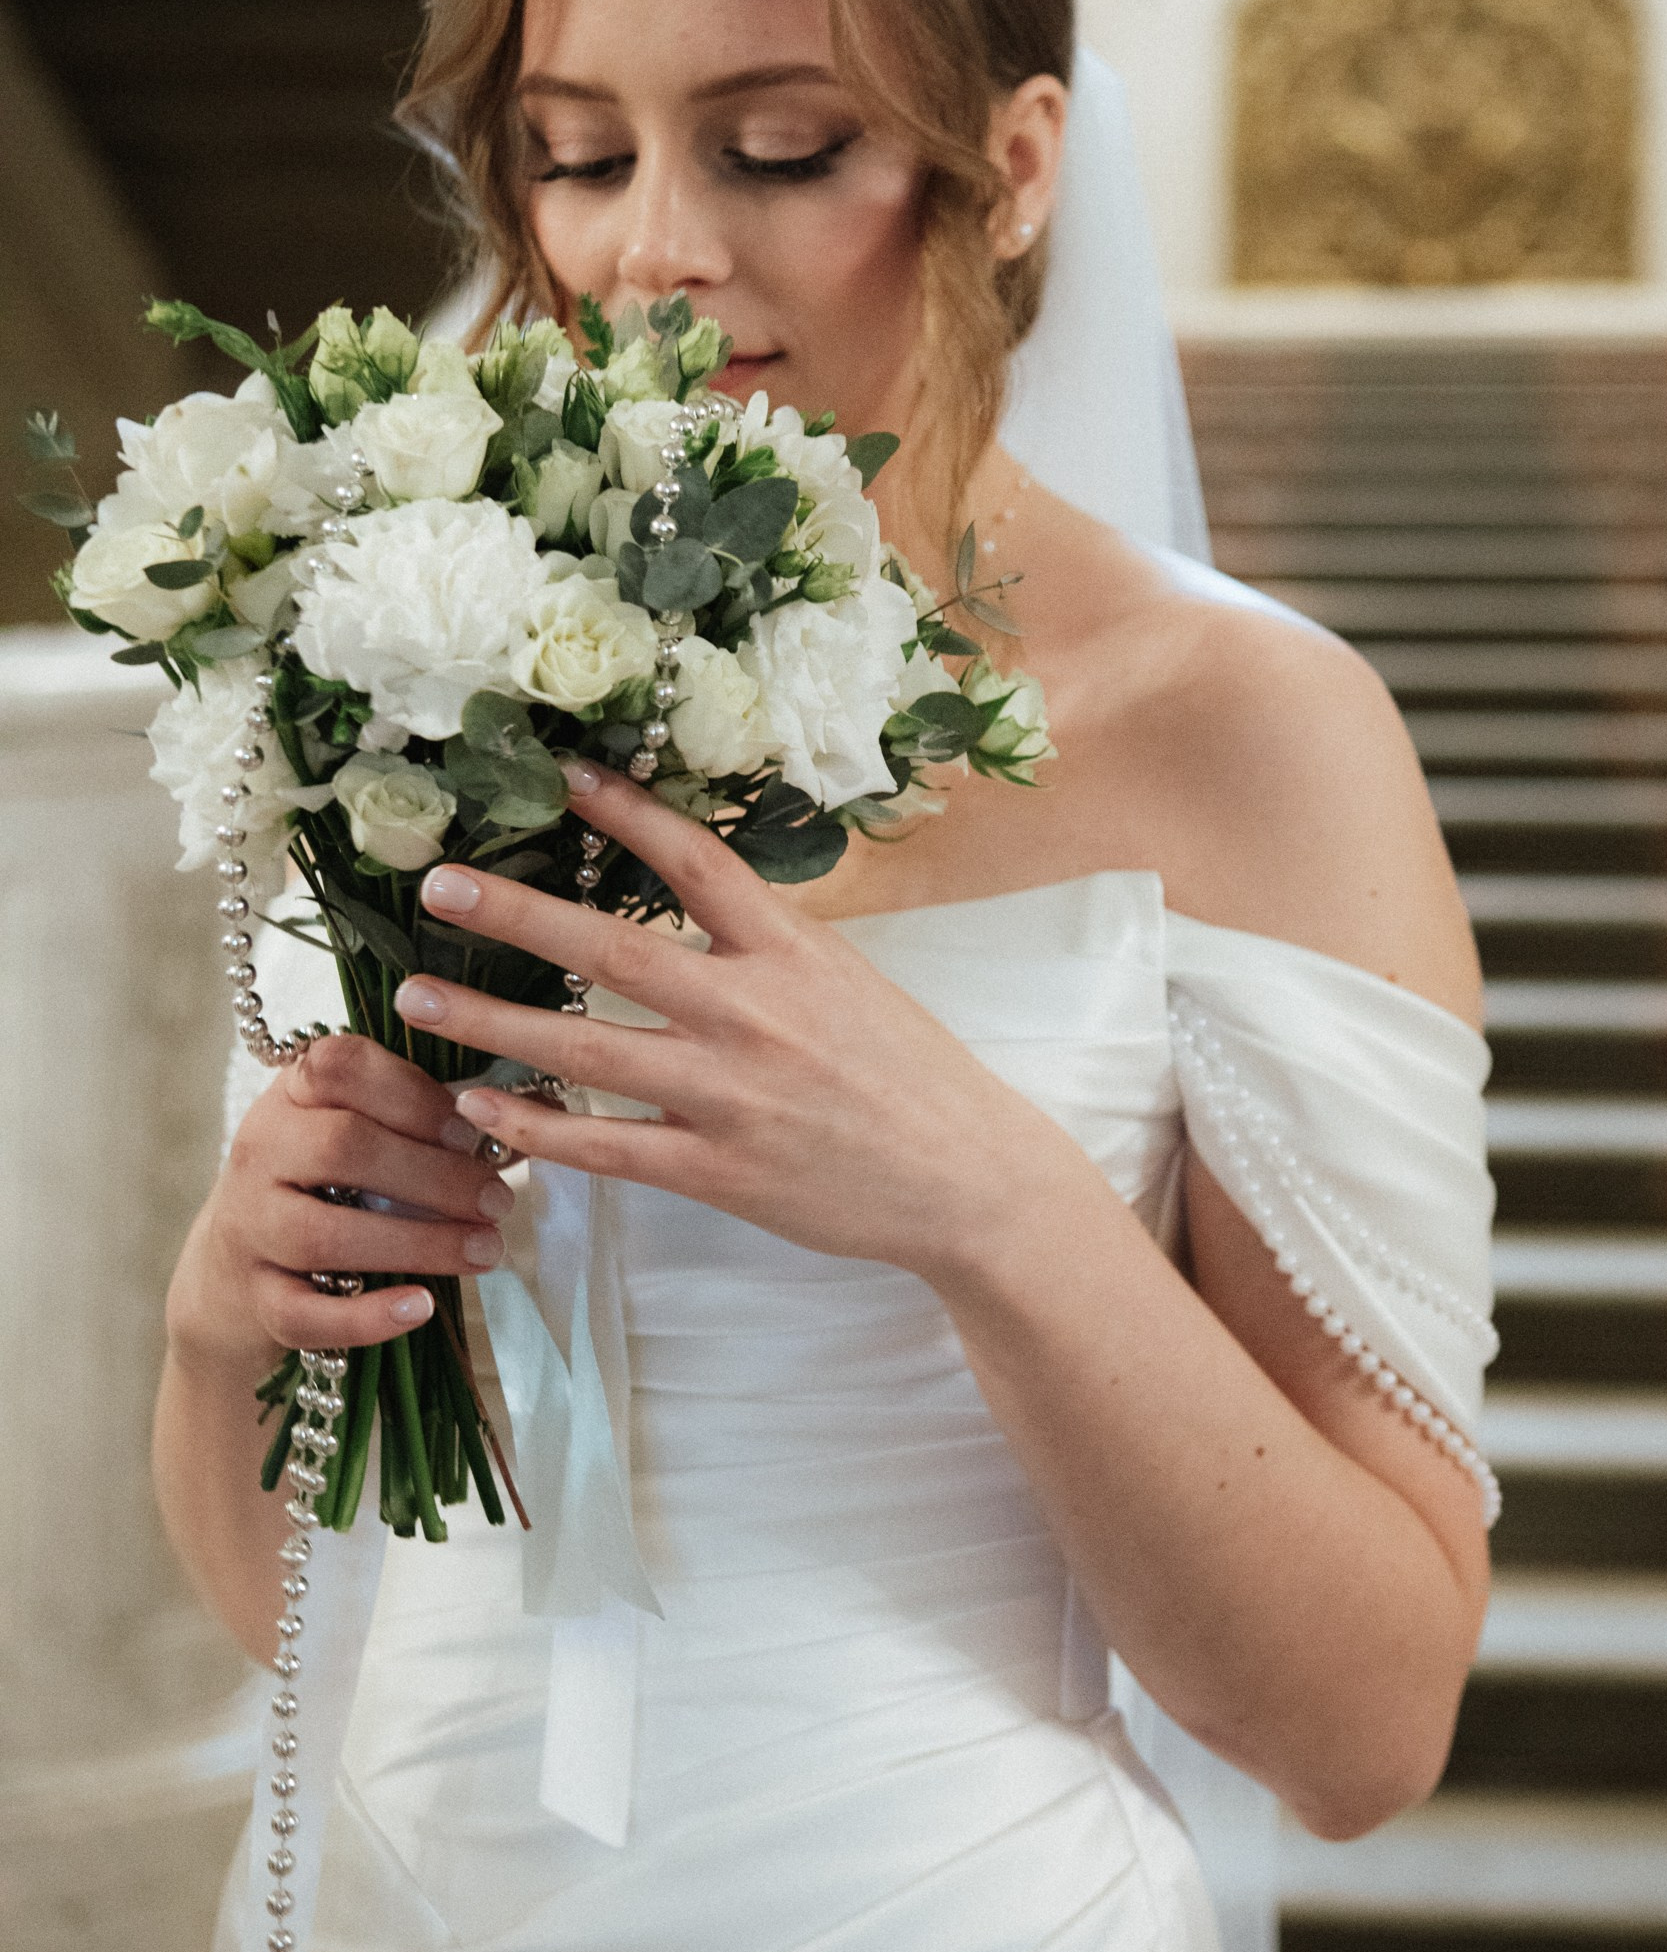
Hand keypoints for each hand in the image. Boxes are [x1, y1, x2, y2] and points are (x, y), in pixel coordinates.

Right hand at [166, 1035, 518, 1373]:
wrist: (233, 1273)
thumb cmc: (328, 1187)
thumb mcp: (370, 1135)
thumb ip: (445, 1121)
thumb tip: (546, 1108)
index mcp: (294, 1093)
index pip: (342, 1067)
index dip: (413, 1094)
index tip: (472, 1130)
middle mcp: (260, 1149)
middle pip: (341, 1148)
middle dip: (433, 1176)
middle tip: (500, 1201)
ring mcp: (250, 1227)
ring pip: (324, 1233)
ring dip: (416, 1243)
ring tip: (486, 1252)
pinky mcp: (253, 1301)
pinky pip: (305, 1312)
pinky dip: (366, 1316)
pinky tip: (422, 1308)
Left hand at [387, 766, 1093, 1279]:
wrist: (965, 1179)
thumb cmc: (908, 1072)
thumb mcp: (846, 978)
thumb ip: (765, 943)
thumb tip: (691, 898)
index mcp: (792, 949)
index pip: (694, 860)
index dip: (621, 812)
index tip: (555, 772)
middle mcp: (754, 1011)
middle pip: (612, 950)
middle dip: (516, 913)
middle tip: (439, 881)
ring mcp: (729, 1095)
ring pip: (585, 1052)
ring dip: (491, 1020)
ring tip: (416, 995)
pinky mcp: (716, 1170)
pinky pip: (604, 1145)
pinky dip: (534, 1127)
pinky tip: (480, 1107)